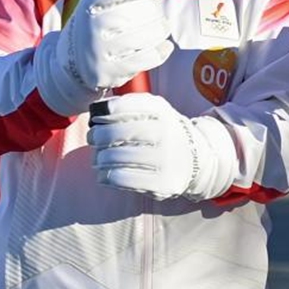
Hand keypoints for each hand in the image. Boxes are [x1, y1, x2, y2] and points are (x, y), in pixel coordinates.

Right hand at [34, 0, 172, 115]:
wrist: (71, 64)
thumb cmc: (93, 28)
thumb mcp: (96, 3)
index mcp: (91, 2)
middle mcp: (94, 24)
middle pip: (142, 11)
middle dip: (155, 11)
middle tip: (157, 14)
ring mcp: (101, 49)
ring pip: (148, 35)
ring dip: (161, 30)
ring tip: (161, 29)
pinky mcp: (110, 71)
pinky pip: (147, 58)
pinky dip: (161, 50)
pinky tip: (162, 46)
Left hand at [87, 92, 238, 200]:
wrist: (195, 159)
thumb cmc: (164, 132)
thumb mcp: (156, 111)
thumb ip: (130, 106)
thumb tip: (97, 110)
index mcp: (162, 111)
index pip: (126, 106)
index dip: (106, 112)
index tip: (96, 117)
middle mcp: (166, 132)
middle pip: (118, 133)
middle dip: (97, 136)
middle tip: (92, 139)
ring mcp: (165, 159)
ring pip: (116, 157)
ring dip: (99, 158)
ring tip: (98, 159)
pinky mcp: (162, 183)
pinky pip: (122, 179)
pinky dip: (106, 176)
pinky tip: (105, 174)